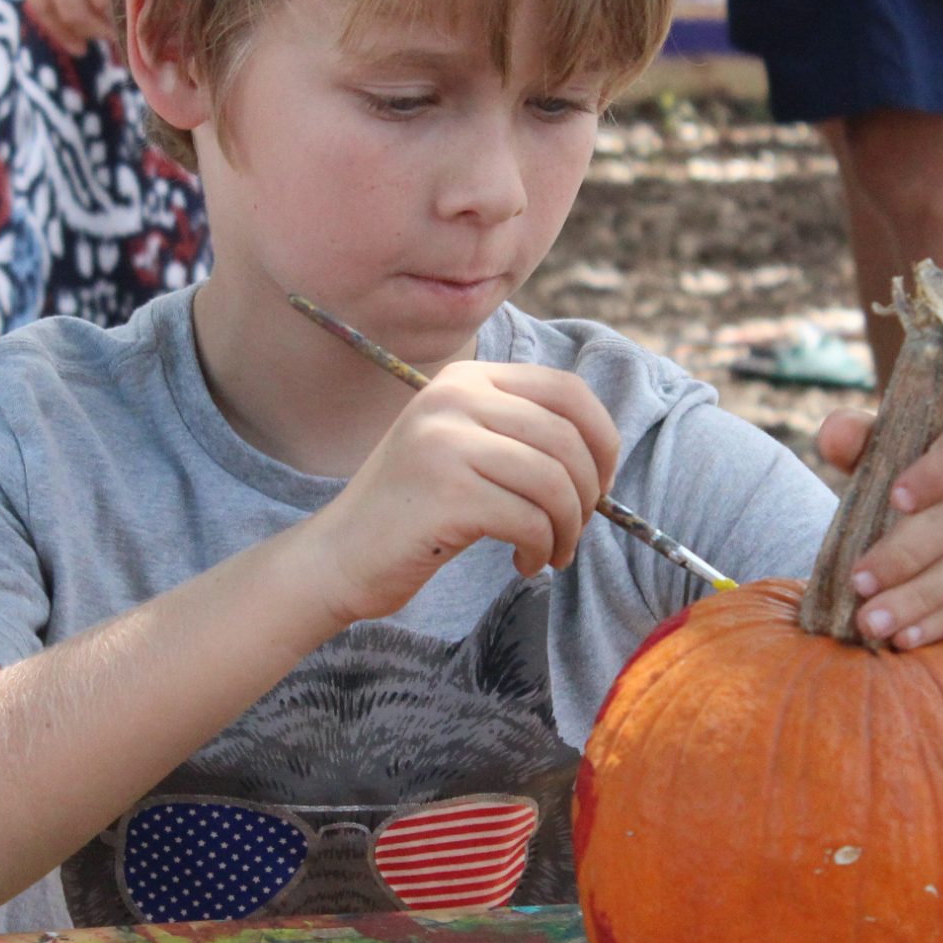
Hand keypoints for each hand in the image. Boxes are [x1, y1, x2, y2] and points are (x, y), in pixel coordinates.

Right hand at [301, 363, 621, 625]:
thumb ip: (518, 430)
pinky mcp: (445, 492)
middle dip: (589, 493)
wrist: (339, 555)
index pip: (566, 390)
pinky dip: (540, 549)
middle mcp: (454, 398)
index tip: (600, 483)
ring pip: (555, 481)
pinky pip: (530, 520)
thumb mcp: (462, 446)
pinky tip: (523, 563)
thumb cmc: (414, 510)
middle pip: (567, 437)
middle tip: (575, 529)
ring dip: (568, 528)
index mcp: (465, 379)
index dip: (602, 438)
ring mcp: (446, 442)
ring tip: (551, 552)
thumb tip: (603, 447)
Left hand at [816, 378, 942, 648]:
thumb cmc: (929, 461)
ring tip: (873, 620)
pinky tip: (908, 634)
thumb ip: (863, 435)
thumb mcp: (898, 440)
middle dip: (909, 551)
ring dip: (923, 595)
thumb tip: (833, 435)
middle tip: (860, 582)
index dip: (940, 468)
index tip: (893, 499)